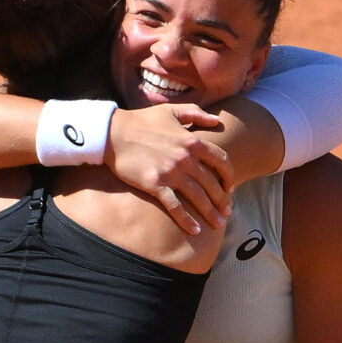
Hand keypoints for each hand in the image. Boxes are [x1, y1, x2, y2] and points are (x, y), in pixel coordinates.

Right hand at [104, 105, 234, 235]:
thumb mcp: (171, 111)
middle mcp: (185, 158)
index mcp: (192, 141)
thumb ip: (196, 114)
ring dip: (210, 212)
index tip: (230, 188)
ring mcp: (171, 172)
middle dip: (223, 200)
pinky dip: (187, 220)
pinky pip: (176, 206)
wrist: (112, 133)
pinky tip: (195, 231)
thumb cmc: (141, 121)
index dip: (229, 177)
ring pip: (198, 197)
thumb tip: (218, 120)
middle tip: (227, 212)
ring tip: (218, 224)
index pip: (221, 161)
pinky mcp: (155, 184)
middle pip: (212, 183)